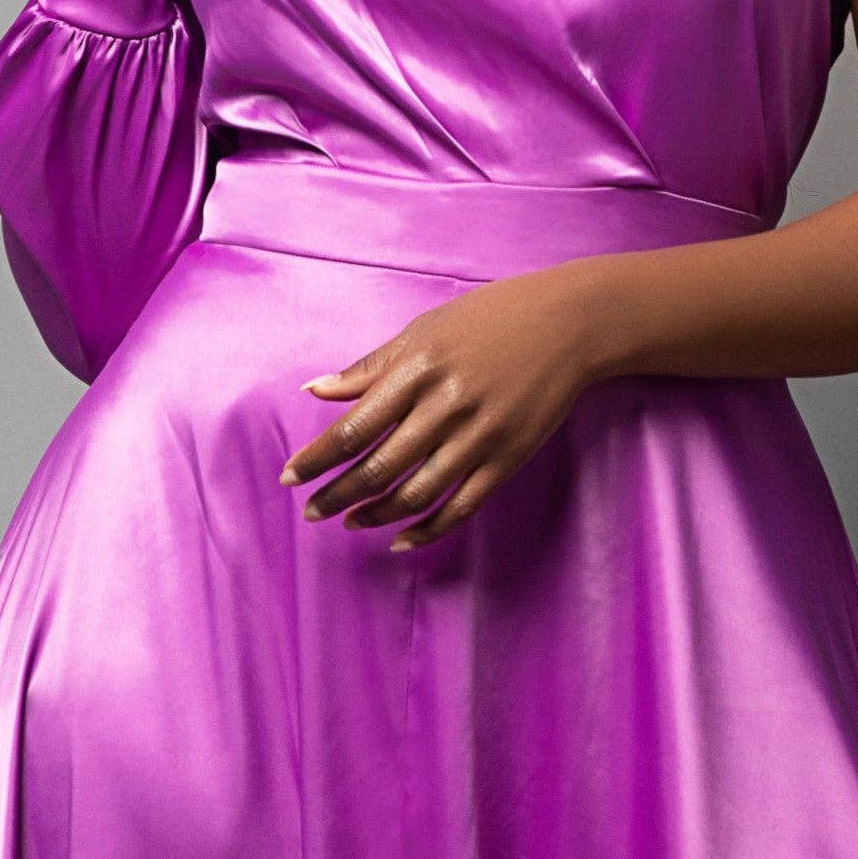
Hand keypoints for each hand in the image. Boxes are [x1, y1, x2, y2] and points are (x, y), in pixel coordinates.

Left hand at [278, 268, 602, 551]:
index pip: (353, 428)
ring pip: (416, 494)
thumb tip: (314, 389)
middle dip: (337, 495)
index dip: (317, 459)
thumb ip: (370, 367)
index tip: (290, 478)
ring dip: (377, 515)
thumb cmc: (489, 319)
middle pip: (378, 467)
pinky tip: (402, 539)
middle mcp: (445, 405)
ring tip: (351, 521)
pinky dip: (428, 530)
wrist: (567, 324)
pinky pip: (461, 507)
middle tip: (311, 512)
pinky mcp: (508, 458)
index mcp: (418, 369)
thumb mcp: (424, 331)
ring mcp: (480, 436)